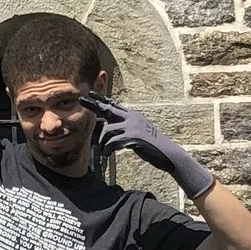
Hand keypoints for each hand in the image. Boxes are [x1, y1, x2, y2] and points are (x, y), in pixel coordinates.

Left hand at [80, 90, 214, 200]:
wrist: (169, 155)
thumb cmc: (153, 147)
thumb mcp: (139, 134)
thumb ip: (127, 129)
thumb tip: (112, 130)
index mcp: (133, 116)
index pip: (114, 106)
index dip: (102, 100)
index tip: (91, 94)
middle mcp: (132, 117)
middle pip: (108, 109)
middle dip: (94, 105)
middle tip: (81, 100)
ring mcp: (133, 126)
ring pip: (107, 130)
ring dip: (102, 143)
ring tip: (104, 153)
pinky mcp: (133, 137)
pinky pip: (112, 142)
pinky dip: (107, 149)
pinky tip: (107, 155)